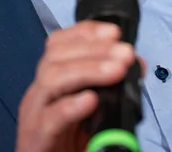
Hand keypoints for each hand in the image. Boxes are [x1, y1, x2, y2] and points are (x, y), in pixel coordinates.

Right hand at [15, 20, 142, 151]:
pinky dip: (71, 106)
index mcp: (51, 85)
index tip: (113, 32)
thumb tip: (137, 65)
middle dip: (93, 49)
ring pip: (51, 80)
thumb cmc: (68, 146)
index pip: (58, 45)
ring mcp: (34, 116)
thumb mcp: (93, 113)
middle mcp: (39, 96)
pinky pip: (50, 119)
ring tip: (115, 71)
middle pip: (55, 57)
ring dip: (87, 70)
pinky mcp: (36, 140)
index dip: (85, 33)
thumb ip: (111, 89)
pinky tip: (91, 100)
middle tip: (124, 53)